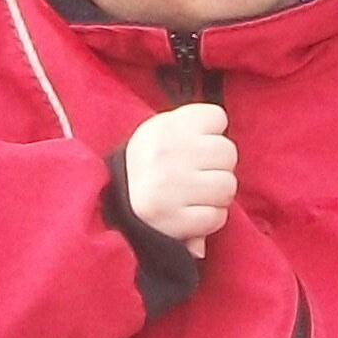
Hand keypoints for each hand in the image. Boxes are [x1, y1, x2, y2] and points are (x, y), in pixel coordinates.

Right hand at [122, 102, 236, 255]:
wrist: (109, 206)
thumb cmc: (148, 166)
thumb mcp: (159, 135)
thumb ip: (193, 129)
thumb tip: (221, 131)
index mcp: (163, 127)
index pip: (217, 117)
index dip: (212, 133)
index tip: (197, 144)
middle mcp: (165, 153)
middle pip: (228, 152)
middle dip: (219, 165)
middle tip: (199, 174)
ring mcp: (170, 187)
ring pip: (227, 185)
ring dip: (218, 194)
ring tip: (196, 194)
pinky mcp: (173, 220)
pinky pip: (216, 216)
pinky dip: (210, 218)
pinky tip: (192, 213)